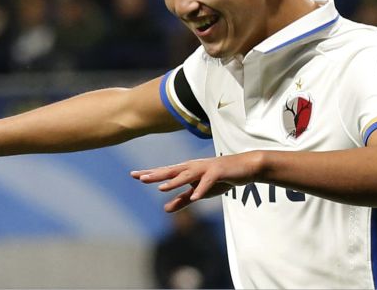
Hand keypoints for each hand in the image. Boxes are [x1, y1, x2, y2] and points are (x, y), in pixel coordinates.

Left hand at [131, 152, 261, 212]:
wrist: (244, 168)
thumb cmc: (219, 179)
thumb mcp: (199, 192)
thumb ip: (182, 200)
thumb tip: (165, 209)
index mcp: (186, 171)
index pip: (165, 172)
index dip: (149, 173)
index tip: (133, 175)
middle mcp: (193, 167)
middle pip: (171, 171)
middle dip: (155, 175)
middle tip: (139, 178)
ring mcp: (205, 168)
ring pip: (187, 175)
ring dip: (175, 182)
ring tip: (161, 188)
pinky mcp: (218, 172)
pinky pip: (208, 182)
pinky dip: (201, 189)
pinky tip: (195, 198)